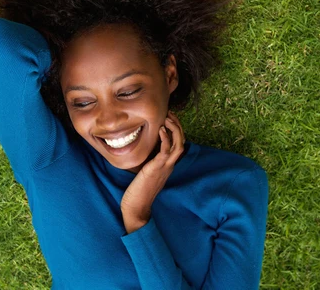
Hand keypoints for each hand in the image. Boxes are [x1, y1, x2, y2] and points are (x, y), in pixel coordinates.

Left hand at [121, 111, 185, 232]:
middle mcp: (169, 164)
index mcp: (167, 164)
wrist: (136, 206)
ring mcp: (165, 166)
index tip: (168, 117)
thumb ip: (147, 160)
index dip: (175, 129)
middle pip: (182, 140)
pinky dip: (166, 138)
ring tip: (168, 117)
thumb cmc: (137, 190)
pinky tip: (161, 129)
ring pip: (179, 144)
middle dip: (177, 125)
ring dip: (175, 129)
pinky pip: (166, 151)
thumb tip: (142, 148)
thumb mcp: (144, 171)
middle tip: (170, 113)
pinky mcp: (157, 168)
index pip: (177, 143)